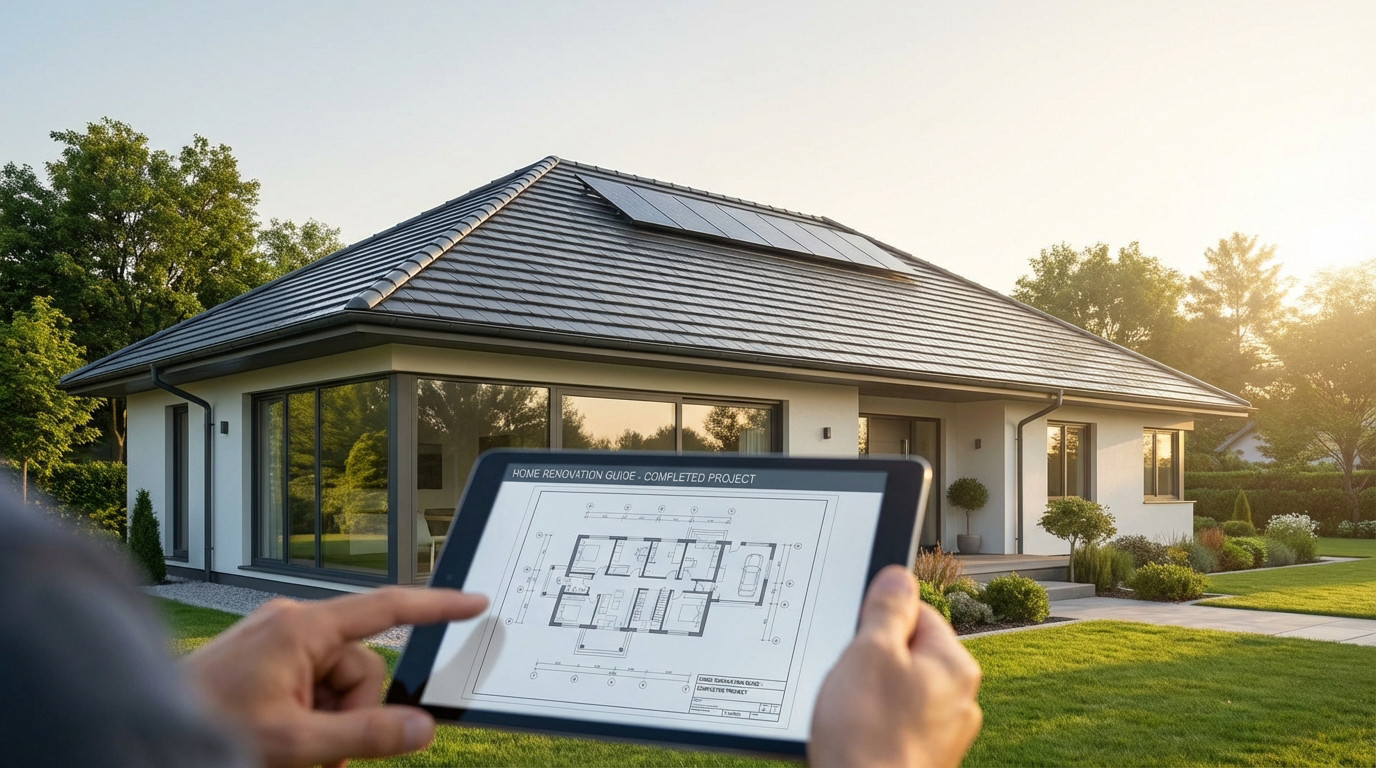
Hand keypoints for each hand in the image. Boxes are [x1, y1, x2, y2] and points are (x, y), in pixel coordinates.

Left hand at [184, 587, 487, 767]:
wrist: (135, 732)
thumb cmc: (205, 728)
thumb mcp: (296, 743)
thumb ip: (367, 734)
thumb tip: (422, 728)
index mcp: (302, 628)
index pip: (387, 609)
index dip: (437, 606)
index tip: (475, 602)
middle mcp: (292, 626)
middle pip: (362, 670)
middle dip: (349, 717)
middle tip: (318, 755)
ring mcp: (275, 644)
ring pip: (337, 687)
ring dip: (325, 727)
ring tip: (290, 755)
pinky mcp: (263, 664)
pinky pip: (310, 690)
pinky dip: (307, 721)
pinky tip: (281, 745)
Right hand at [809, 566, 981, 767]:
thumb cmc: (869, 734)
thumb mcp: (870, 652)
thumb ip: (887, 609)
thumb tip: (899, 577)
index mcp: (955, 667)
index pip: (920, 615)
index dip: (880, 619)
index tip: (856, 633)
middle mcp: (959, 702)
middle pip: (908, 655)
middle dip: (872, 660)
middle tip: (847, 676)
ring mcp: (942, 737)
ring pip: (898, 693)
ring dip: (869, 695)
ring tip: (848, 712)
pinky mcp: (921, 760)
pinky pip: (893, 726)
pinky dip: (871, 726)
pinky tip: (853, 736)